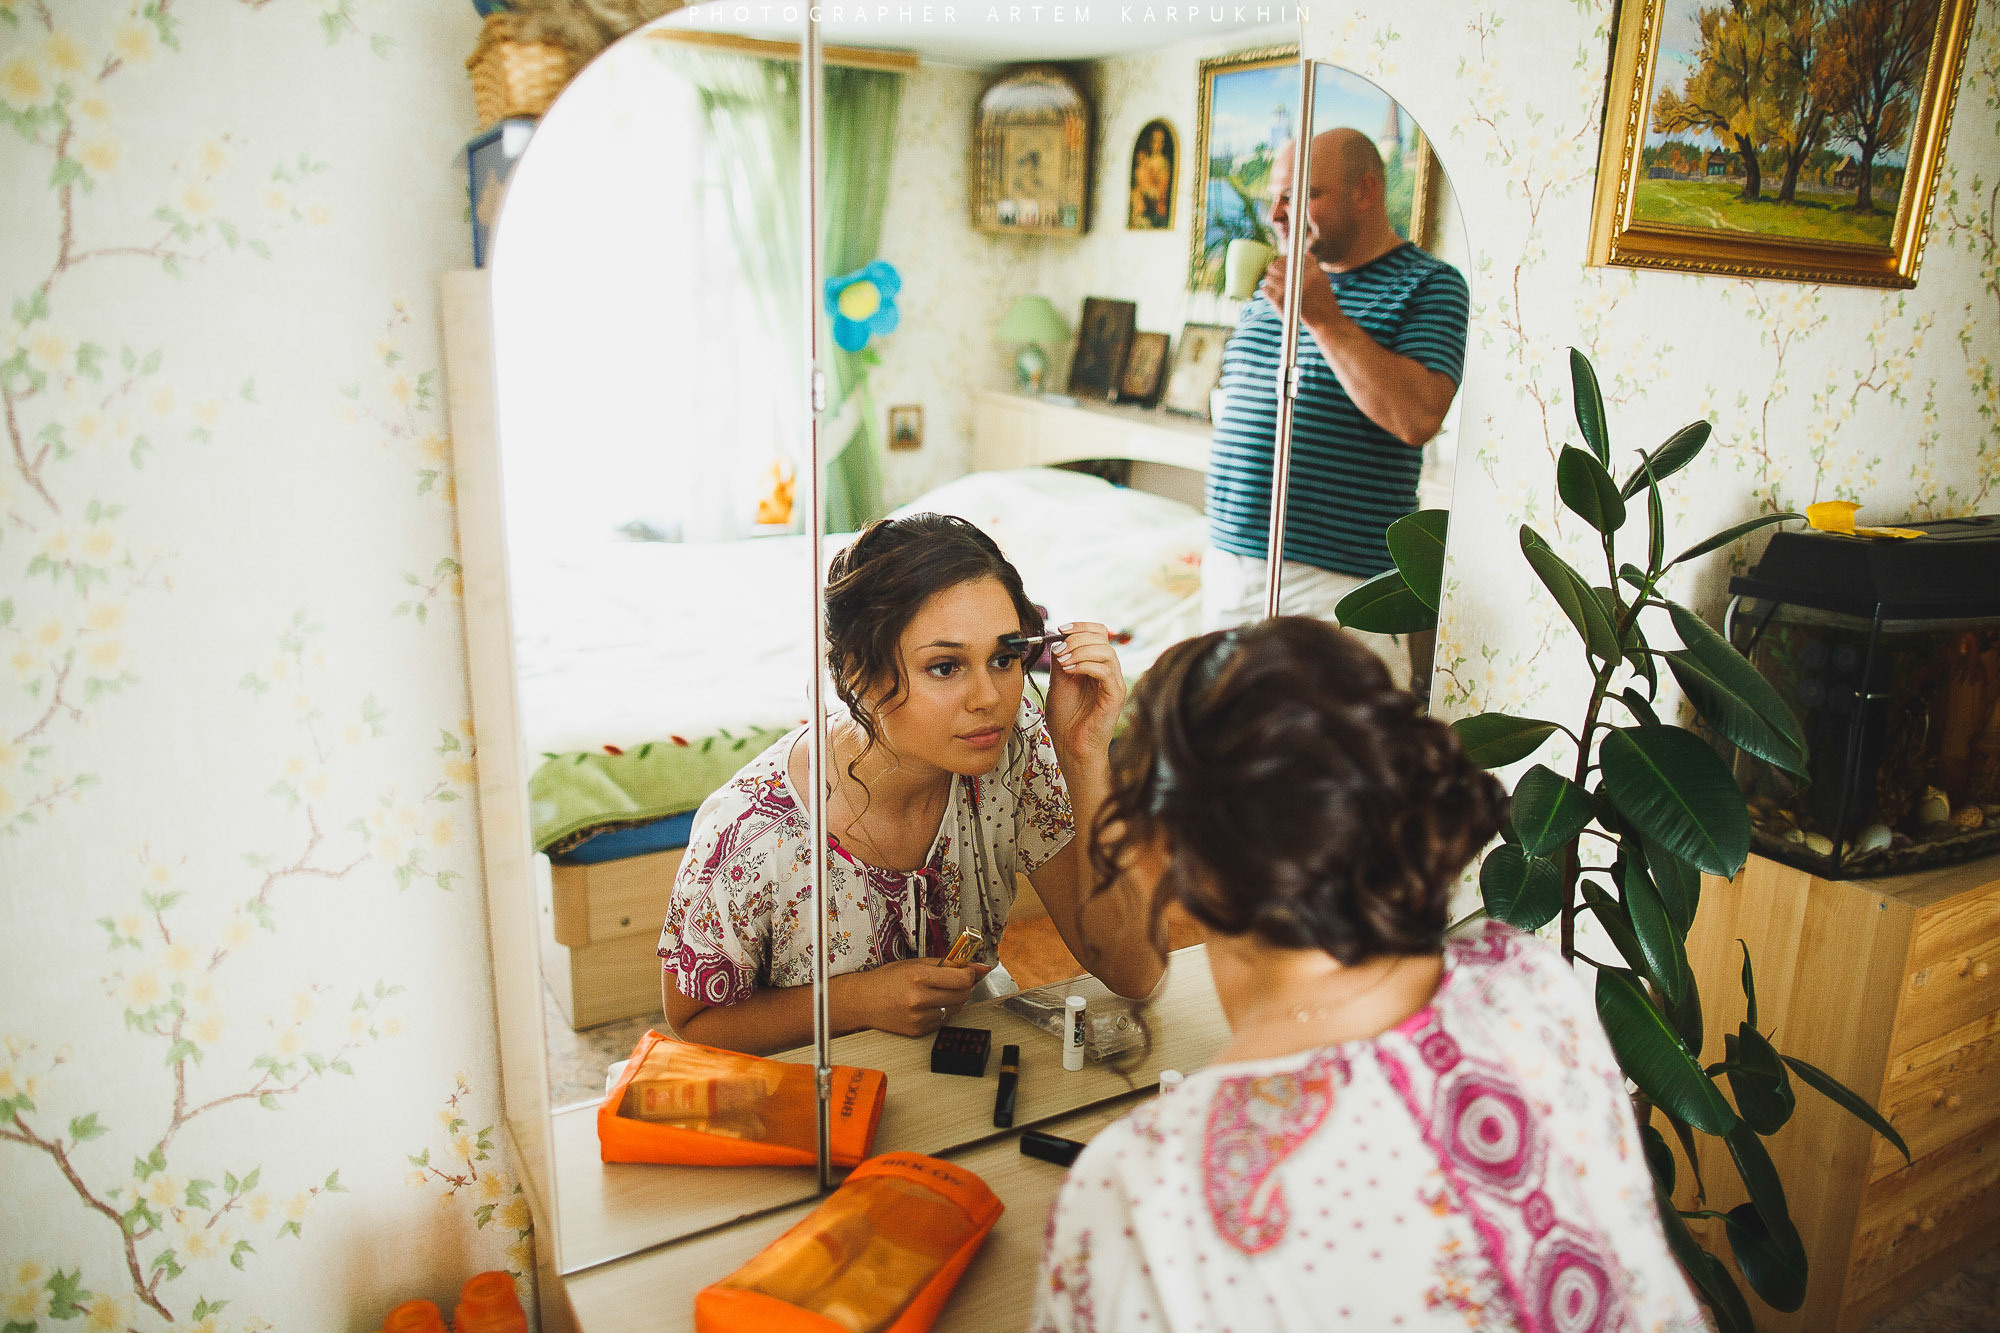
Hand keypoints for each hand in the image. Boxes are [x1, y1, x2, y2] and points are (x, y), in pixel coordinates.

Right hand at [853, 957, 990, 1036]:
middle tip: (952, 980)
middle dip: (963, 986)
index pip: (962, 979)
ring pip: (956, 1008)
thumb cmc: (887, 979)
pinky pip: (944, 1020)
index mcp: (918, 976)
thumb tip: (979, 966)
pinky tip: (926, 1005)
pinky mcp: (918, 1031)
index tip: (966, 971)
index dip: (969, 974)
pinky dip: (941, 1012)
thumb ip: (947, 963)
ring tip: (935, 992)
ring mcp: (919, 1017)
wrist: (863, 1001)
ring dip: (953, 999)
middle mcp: (919, 998)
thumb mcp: (915, 963)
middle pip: (963, 994)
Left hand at [1044, 621, 1126, 764]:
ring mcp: (1114, 682)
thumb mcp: (1059, 681)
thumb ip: (1061, 660)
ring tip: (1062, 662)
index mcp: (1097, 664)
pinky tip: (1070, 671)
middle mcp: (1109, 671)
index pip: (1098, 633)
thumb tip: (1057, 638)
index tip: (1059, 629)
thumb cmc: (1066, 718)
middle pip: (1102, 637)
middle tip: (1059, 649)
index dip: (1080, 627)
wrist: (1071, 746)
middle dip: (1077, 638)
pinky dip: (1085, 665)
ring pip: (1105, 651)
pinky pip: (1105, 670)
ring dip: (1080, 651)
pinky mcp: (1115, 695)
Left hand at [1258, 253, 1341, 329]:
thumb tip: (1305, 253)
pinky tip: (1272, 293)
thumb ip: (1313, 265)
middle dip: (1273, 269)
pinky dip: (1267, 290)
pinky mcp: (1281, 301)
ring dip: (1269, 280)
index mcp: (1311, 271)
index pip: (1290, 258)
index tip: (1280, 264)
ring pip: (1269, 277)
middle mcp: (1301, 278)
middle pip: (1276, 265)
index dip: (1282, 260)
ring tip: (1274, 285)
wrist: (1325, 321)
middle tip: (1273, 273)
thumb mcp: (1323, 280)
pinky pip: (1266, 289)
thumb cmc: (1324, 301)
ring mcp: (1290, 289)